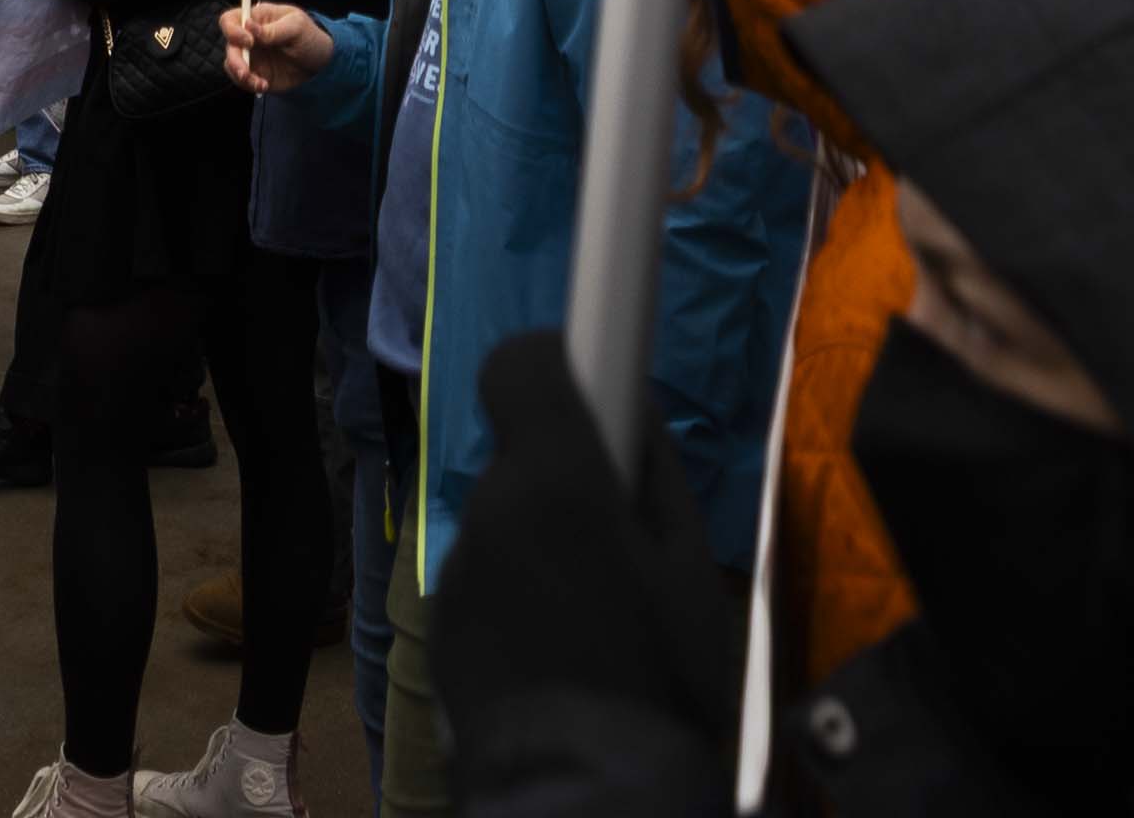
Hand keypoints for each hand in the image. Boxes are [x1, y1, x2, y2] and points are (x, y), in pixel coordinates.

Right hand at [216, 0, 332, 95]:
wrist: (321, 66)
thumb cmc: (310, 38)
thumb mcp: (297, 28)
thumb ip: (273, 29)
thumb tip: (249, 25)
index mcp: (257, 18)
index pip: (231, 19)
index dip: (233, 30)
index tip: (248, 41)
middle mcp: (249, 36)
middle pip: (229, 45)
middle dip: (235, 60)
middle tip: (246, 72)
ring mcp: (251, 56)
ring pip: (231, 64)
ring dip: (241, 76)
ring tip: (260, 83)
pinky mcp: (255, 74)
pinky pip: (241, 80)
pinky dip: (249, 85)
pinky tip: (264, 86)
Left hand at [433, 329, 741, 803]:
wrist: (587, 798)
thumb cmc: (660, 683)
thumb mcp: (692, 569)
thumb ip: (654, 475)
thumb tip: (630, 410)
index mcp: (555, 479)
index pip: (525, 360)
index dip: (559, 360)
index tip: (590, 374)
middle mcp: (488, 510)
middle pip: (523, 457)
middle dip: (570, 483)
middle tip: (627, 549)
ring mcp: (456, 575)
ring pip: (507, 527)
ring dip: (547, 552)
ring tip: (603, 623)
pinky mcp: (441, 631)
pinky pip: (489, 586)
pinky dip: (523, 606)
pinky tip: (567, 660)